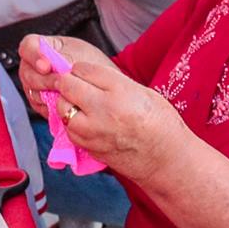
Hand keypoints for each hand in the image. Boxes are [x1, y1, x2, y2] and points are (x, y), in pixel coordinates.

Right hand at [13, 33, 107, 113]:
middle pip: (27, 72)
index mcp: (42, 46)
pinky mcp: (40, 102)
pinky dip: (52, 105)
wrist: (103, 83)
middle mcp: (34, 65)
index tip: (46, 66)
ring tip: (66, 92)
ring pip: (31, 91)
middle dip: (43, 79)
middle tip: (59, 83)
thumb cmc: (90, 63)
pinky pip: (39, 105)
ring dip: (48, 93)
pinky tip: (65, 102)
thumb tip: (46, 65)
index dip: (34, 56)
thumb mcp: (78, 55)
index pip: (28, 47)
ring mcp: (35, 84)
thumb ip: (60, 58)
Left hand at [18, 35, 191, 181]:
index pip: (83, 69)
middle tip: (76, 85)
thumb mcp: (142, 91)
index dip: (82, 69)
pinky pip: (68, 129)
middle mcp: (103, 109)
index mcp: (120, 91)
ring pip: (61, 107)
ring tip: (81, 105)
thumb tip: (87, 75)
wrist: (166, 159)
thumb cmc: (161, 123)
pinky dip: (72, 123)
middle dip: (68, 82)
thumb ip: (112, 82)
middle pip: (67, 85)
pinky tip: (86, 123)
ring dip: (67, 103)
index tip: (85, 73)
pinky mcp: (87, 147)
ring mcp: (92, 130)